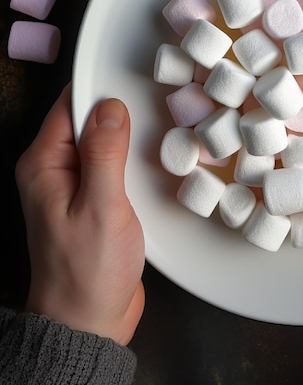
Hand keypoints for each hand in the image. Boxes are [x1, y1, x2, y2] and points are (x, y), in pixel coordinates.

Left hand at [15, 84, 144, 344]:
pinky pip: (113, 164)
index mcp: (44, 165)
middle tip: (157, 101)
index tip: (132, 78)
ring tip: (163, 124)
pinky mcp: (96, 198)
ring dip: (130, 135)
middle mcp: (56, 170)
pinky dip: (133, 157)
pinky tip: (155, 156)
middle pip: (88, 121)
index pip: (69, 108)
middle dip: (120, 110)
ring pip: (104, 142)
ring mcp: (76, 184)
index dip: (100, 90)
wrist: (89, 319)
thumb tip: (110, 107)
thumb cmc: (88, 270)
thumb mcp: (101, 207)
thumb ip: (105, 154)